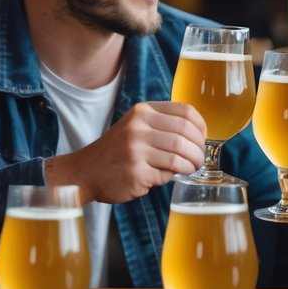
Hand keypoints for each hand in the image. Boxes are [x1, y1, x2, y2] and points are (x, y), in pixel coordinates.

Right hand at [45, 101, 206, 203]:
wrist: (85, 171)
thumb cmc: (117, 151)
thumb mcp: (135, 126)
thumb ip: (162, 125)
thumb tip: (198, 137)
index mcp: (142, 111)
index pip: (185, 111)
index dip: (201, 126)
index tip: (203, 139)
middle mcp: (138, 126)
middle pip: (185, 134)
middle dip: (199, 149)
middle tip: (200, 159)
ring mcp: (136, 149)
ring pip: (179, 155)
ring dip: (191, 165)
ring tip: (190, 169)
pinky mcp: (135, 171)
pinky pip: (167, 174)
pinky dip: (171, 177)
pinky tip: (165, 176)